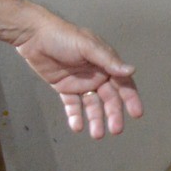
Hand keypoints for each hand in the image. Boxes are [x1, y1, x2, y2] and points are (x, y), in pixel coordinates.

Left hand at [13, 12, 143, 138]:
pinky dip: (75, 116)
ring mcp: (81, 82)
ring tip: (96, 134)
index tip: (136, 113)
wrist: (34, 36)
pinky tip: (77, 126)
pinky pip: (72, 104)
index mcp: (106, 63)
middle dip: (113, 114)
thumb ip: (108, 61)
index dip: (131, 98)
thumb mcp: (88, 46)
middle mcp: (97, 75)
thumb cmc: (64, 37)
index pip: (123, 83)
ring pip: (92, 104)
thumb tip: (131, 70)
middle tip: (115, 129)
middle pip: (109, 98)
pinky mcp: (64, 88)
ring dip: (95, 119)